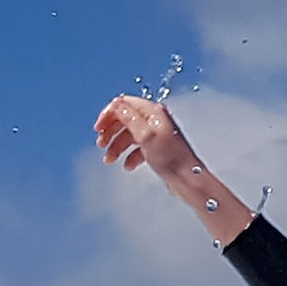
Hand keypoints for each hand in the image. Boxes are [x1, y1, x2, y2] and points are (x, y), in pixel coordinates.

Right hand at [94, 94, 253, 246]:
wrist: (188, 181)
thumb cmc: (171, 160)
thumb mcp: (145, 136)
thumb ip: (129, 118)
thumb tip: (116, 104)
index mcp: (153, 112)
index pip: (124, 104)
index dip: (109, 114)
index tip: (98, 128)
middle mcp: (155, 121)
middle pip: (125, 119)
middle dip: (111, 132)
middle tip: (101, 144)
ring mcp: (156, 135)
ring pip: (130, 135)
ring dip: (117, 146)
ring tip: (109, 160)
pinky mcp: (158, 149)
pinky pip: (138, 148)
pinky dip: (130, 156)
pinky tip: (127, 166)